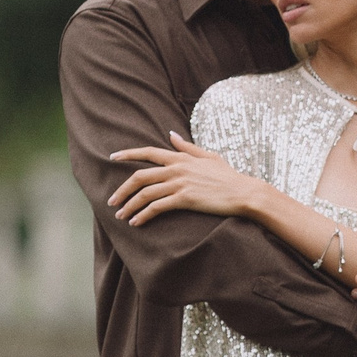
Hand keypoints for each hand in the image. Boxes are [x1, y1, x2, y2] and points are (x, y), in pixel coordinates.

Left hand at [108, 135, 267, 225]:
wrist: (245, 193)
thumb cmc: (229, 176)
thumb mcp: (209, 157)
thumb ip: (187, 147)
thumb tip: (171, 134)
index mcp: (181, 158)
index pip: (148, 152)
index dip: (128, 154)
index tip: (112, 157)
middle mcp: (177, 169)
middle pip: (140, 176)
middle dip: (122, 190)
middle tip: (112, 201)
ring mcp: (180, 184)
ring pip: (145, 194)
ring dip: (130, 206)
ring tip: (121, 215)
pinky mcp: (185, 199)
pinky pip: (157, 207)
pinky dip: (143, 215)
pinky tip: (137, 222)